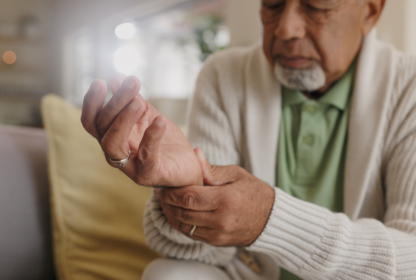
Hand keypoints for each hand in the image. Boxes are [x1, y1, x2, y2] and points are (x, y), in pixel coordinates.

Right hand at [81, 73, 202, 186]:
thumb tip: (116, 77)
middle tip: (131, 83)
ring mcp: (130, 166)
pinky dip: (151, 136)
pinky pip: (146, 155)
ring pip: (112, 143)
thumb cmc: (166, 142)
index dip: (92, 102)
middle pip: (102, 127)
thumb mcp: (149, 116)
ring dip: (123, 119)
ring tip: (139, 102)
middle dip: (115, 102)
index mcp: (113, 137)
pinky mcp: (149, 174)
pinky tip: (159, 120)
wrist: (188, 167)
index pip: (92, 121)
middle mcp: (116, 153)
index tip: (102, 82)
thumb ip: (134, 99)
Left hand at [156, 148, 274, 246]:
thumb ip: (212, 169)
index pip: (189, 197)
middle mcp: (220, 220)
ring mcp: (218, 234)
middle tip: (159, 192)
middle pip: (182, 212)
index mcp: (225, 199)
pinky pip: (191, 234)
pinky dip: (180, 223)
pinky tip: (176, 212)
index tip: (162, 185)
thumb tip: (194, 153)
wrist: (270, 219)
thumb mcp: (236, 174)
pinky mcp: (216, 242)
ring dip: (170, 214)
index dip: (171, 192)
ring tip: (165, 202)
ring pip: (183, 226)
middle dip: (166, 202)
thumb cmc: (253, 192)